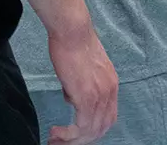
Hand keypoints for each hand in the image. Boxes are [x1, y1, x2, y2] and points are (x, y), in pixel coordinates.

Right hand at [46, 24, 116, 142]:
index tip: (72, 134)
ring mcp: (100, 93)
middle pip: (101, 128)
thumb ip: (84, 86)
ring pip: (91, 131)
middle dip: (80, 140)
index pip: (108, 118)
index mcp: (112, 84)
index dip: (91, 130)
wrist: (73, 32)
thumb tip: (73, 98)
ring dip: (72, 140)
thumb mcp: (86, 70)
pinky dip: (68, 135)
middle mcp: (110, 91)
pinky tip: (56, 131)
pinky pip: (82, 126)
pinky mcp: (87, 95)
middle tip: (59, 141)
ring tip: (54, 138)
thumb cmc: (74, 47)